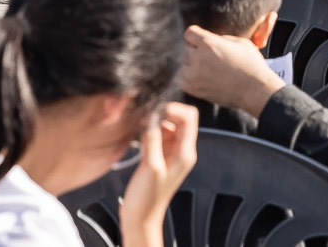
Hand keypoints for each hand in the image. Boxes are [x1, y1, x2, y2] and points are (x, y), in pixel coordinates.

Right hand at [118, 102, 197, 246]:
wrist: (140, 218)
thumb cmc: (147, 199)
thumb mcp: (151, 167)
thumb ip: (153, 139)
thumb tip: (152, 115)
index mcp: (185, 152)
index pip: (189, 117)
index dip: (174, 109)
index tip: (156, 110)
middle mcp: (180, 150)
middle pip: (178, 119)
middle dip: (162, 114)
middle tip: (145, 118)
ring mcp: (169, 152)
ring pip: (165, 126)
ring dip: (153, 123)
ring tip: (139, 128)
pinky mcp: (157, 156)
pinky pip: (156, 136)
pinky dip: (147, 132)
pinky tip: (137, 136)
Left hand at [180, 26, 283, 118]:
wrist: (255, 89)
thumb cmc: (251, 64)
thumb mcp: (239, 42)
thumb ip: (221, 39)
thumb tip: (211, 40)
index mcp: (209, 43)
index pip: (189, 33)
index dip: (196, 36)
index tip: (201, 40)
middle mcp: (198, 58)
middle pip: (184, 48)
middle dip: (194, 50)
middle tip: (206, 55)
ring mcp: (194, 75)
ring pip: (181, 64)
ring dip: (189, 64)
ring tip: (203, 67)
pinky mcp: (194, 89)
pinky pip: (180, 80)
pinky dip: (186, 78)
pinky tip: (199, 77)